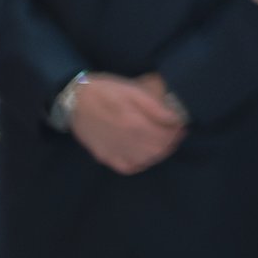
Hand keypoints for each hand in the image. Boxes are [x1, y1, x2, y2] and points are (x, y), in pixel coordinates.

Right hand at [67, 74, 184, 175]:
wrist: (75, 100)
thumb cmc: (107, 90)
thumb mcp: (134, 90)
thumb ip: (156, 107)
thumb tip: (175, 119)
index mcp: (135, 123)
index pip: (166, 135)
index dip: (178, 131)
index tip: (182, 125)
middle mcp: (126, 141)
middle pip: (158, 150)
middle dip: (171, 142)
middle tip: (174, 133)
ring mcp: (114, 151)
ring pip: (146, 160)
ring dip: (159, 152)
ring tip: (161, 141)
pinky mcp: (105, 156)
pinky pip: (128, 168)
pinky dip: (141, 163)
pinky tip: (144, 153)